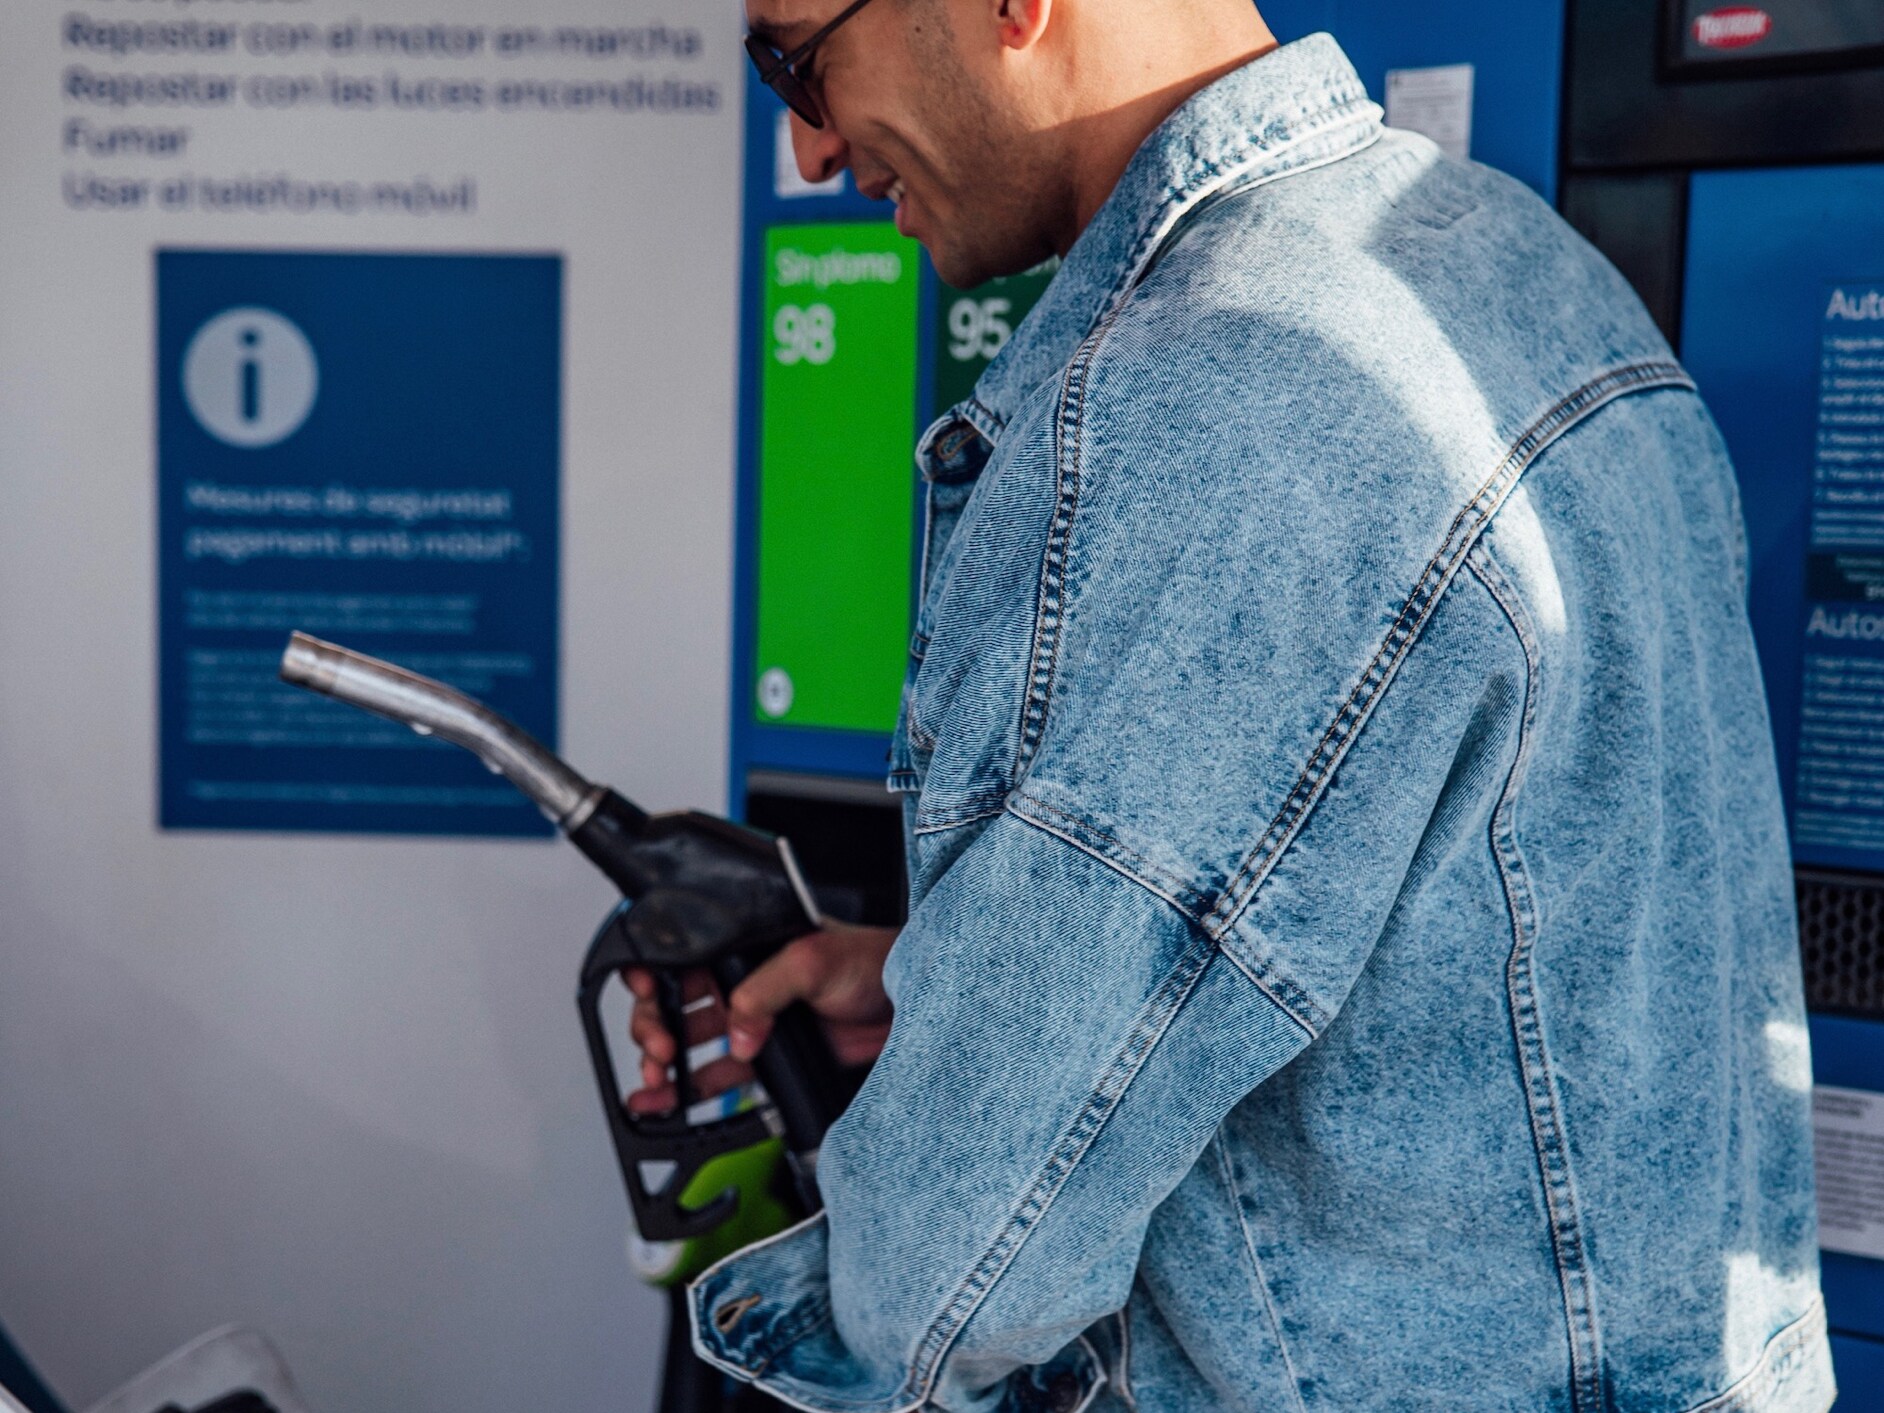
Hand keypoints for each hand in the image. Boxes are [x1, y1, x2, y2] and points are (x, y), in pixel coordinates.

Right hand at [624, 921, 897, 1114]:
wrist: (908, 1010)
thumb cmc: (871, 962)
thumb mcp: (814, 958)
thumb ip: (766, 987)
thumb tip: (736, 1027)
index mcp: (744, 944)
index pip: (681, 955)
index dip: (652, 973)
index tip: (645, 993)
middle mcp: (741, 979)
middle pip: (672, 1002)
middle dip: (653, 1027)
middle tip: (661, 1051)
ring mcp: (751, 1020)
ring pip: (688, 1042)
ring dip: (662, 1065)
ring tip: (657, 1085)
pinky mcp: (767, 1057)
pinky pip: (717, 1075)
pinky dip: (688, 1092)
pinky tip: (667, 1104)